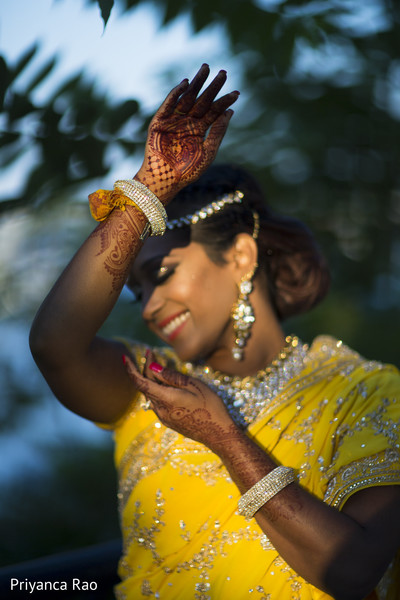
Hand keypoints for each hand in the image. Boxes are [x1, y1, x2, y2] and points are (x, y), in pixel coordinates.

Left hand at [122, 352, 239, 452]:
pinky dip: (157, 389)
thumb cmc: (211, 407)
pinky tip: (165, 383)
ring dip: (152, 379)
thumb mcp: (194, 386)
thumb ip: (172, 377)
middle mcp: (160, 409)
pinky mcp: (168, 421)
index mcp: (166, 399)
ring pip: (151, 394)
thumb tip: (153, 367)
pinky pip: (157, 401)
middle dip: (146, 368)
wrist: (218, 434)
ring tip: (158, 365)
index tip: (125, 357)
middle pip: (146, 386)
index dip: (130, 369)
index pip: (140, 383)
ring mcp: (163, 417)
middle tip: (152, 353)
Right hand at [135, 64, 238, 202]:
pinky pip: (169, 105)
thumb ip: (218, 133)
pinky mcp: (159, 122)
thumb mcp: (208, 152)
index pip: (215, 111)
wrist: (166, 181)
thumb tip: (229, 112)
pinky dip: (176, 94)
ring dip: (196, 83)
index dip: (225, 101)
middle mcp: (188, 122)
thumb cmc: (188, 171)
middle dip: (212, 86)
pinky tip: (186, 83)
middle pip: (203, 100)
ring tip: (206, 68)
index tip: (237, 93)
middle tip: (224, 72)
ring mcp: (174, 121)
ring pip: (187, 98)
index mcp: (200, 130)